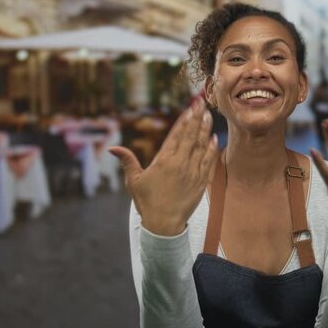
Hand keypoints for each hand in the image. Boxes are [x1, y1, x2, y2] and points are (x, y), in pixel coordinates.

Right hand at [109, 101, 218, 235]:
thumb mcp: (134, 181)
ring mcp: (192, 172)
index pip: (176, 134)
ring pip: (201, 146)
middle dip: (196, 118)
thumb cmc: (147, 202)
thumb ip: (127, 161)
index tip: (190, 108)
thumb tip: (113, 148)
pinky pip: (208, 161)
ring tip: (208, 115)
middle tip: (202, 104)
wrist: (164, 224)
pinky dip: (212, 149)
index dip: (184, 120)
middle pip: (190, 136)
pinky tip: (214, 138)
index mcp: (163, 161)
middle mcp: (180, 163)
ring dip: (205, 129)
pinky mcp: (201, 181)